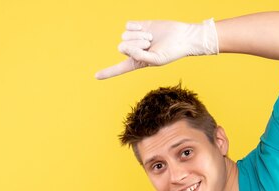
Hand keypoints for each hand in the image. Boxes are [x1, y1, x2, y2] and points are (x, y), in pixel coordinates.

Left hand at [95, 18, 218, 79]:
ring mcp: (136, 38)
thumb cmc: (171, 52)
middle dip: (136, 44)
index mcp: (137, 62)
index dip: (108, 72)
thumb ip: (139, 56)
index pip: (120, 68)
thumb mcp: (155, 59)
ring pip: (125, 36)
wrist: (182, 37)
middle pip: (122, 47)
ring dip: (139, 36)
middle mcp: (134, 50)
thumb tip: (123, 47)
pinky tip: (146, 29)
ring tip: (151, 38)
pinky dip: (137, 27)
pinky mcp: (139, 26)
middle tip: (150, 44)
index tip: (96, 76)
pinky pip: (128, 25)